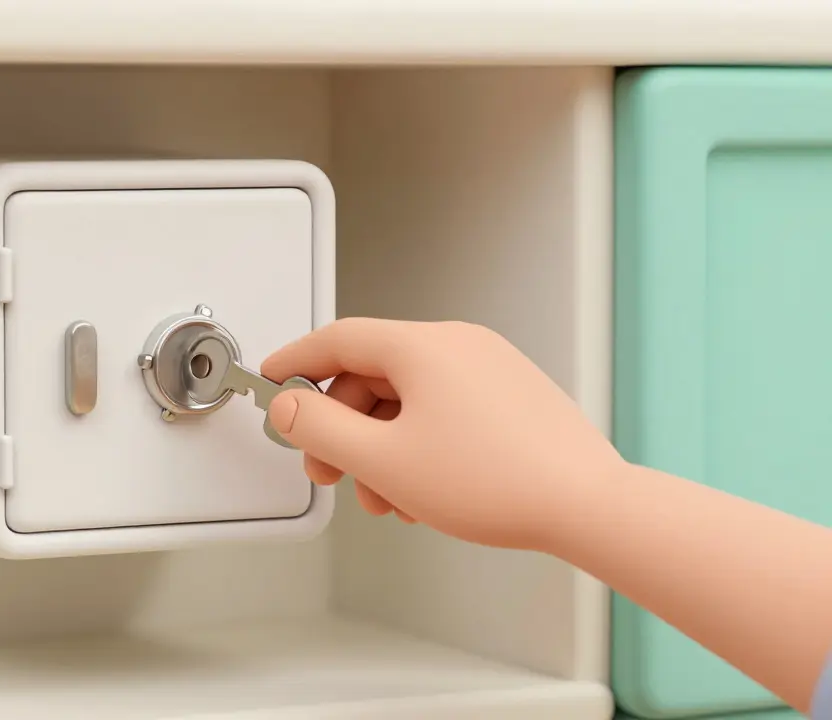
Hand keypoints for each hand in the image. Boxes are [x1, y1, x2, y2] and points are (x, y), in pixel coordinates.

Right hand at [261, 318, 622, 550]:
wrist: (587, 506)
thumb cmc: (499, 481)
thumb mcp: (383, 460)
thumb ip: (321, 429)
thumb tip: (289, 407)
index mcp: (423, 346)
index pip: (337, 339)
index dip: (295, 363)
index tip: (272, 381)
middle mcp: (458, 345)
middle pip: (371, 374)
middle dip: (341, 428)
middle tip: (328, 470)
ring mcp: (489, 368)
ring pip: (407, 399)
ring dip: (380, 447)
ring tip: (385, 498)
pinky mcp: (509, 395)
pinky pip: (442, 409)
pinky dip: (417, 444)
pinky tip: (421, 492)